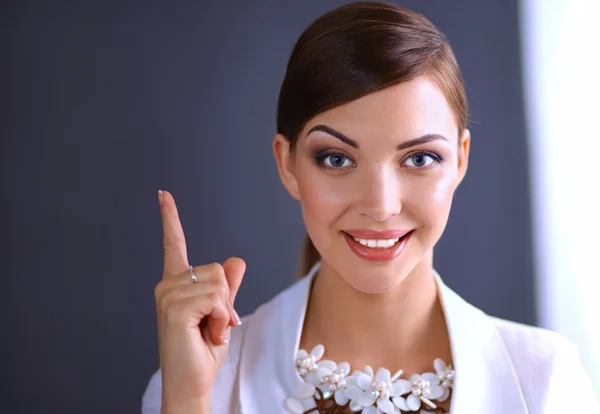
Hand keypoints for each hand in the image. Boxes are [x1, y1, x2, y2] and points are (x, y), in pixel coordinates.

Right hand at [154, 190, 244, 412]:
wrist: (192, 382)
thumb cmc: (203, 350)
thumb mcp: (222, 314)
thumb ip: (227, 287)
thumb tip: (235, 260)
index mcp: (176, 284)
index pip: (174, 245)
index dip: (170, 219)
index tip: (163, 194)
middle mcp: (167, 285)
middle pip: (216, 269)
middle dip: (226, 299)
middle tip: (214, 324)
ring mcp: (168, 295)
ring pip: (219, 283)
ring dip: (225, 311)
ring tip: (209, 330)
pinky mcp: (174, 307)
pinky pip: (217, 297)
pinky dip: (222, 317)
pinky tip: (209, 332)